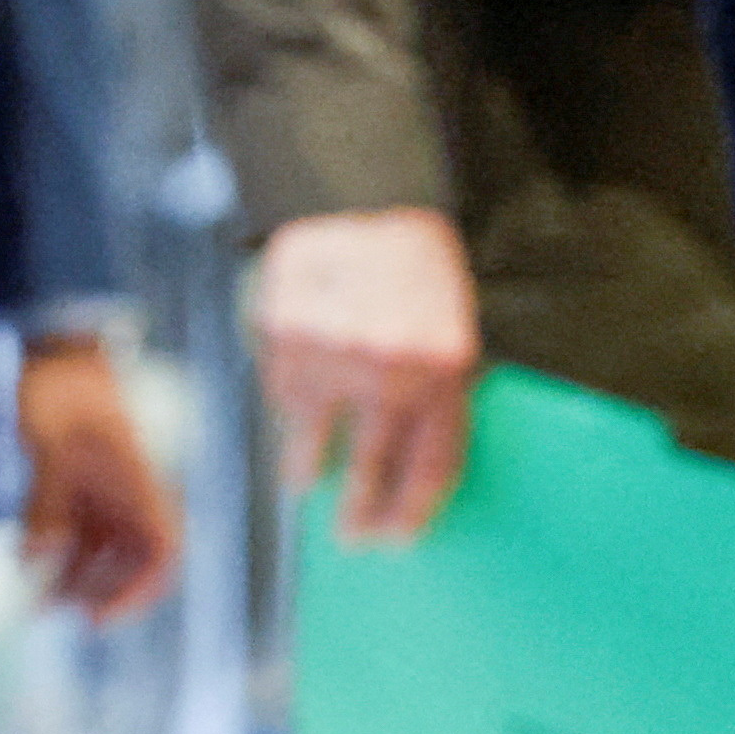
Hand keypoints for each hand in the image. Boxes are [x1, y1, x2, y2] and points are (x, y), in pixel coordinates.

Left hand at [15, 334, 179, 620]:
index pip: (161, 547)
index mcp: (137, 477)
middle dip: (99, 593)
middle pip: (131, 560)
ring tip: (37, 601)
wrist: (60, 344)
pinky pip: (78, 530)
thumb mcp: (49, 433)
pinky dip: (57, 552)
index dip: (141, 589)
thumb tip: (40, 552)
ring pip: (102, 551)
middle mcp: (129, 490)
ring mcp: (107, 488)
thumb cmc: (62, 381)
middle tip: (59, 615)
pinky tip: (27, 560)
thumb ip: (47, 494)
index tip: (101, 618)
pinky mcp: (84, 484)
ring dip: (75, 579)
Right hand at [255, 207, 480, 545]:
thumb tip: (410, 470)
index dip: (413, 511)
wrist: (359, 194)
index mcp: (445, 368)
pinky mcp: (286, 342)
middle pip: (372, 470)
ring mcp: (334, 359)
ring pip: (313, 445)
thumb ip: (438, 390)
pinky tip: (296, 407)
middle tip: (352, 538)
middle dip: (359, 515)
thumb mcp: (451, 324)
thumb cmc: (416, 268)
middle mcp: (390, 371)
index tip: (398, 539)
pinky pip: (283, 400)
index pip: (432, 465)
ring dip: (308, 473)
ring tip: (305, 485)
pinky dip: (288, 410)